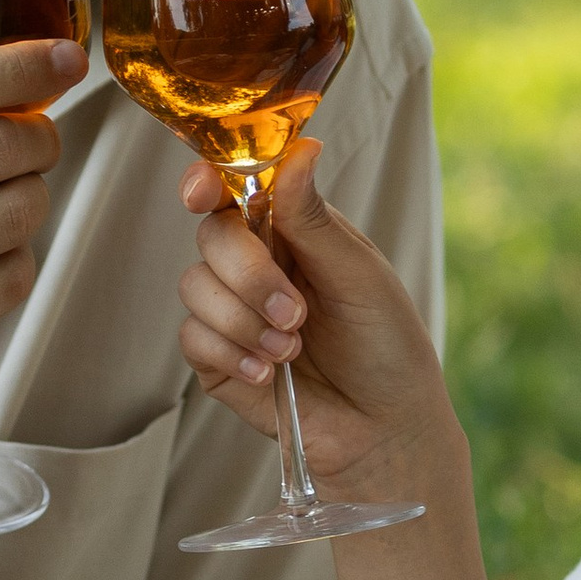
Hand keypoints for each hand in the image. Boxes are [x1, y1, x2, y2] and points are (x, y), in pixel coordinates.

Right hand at [175, 139, 454, 486]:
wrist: (384, 428)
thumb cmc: (387, 346)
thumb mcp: (360, 276)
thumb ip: (315, 220)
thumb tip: (300, 152)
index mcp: (292, 231)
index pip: (237, 190)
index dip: (209, 182)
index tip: (203, 191)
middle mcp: (257, 264)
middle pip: (212, 236)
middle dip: (248, 274)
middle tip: (295, 314)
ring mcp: (233, 310)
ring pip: (194, 287)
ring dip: (243, 320)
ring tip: (291, 350)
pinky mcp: (217, 358)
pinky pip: (193, 338)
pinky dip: (231, 353)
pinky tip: (269, 374)